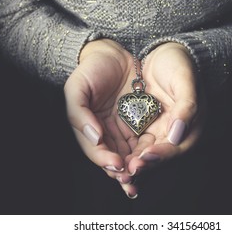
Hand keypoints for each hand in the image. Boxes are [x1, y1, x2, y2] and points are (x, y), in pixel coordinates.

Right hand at [64, 39, 138, 197]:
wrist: (111, 53)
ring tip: (143, 174)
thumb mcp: (76, 88)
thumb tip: (94, 137)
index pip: (96, 150)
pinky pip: (145, 138)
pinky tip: (155, 158)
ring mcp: (123, 127)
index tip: (117, 165)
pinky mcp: (140, 120)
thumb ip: (79, 113)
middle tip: (132, 179)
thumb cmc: (90, 70)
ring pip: (130, 152)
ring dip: (137, 165)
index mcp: (89, 127)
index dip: (105, 160)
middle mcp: (106, 132)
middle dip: (123, 171)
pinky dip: (149, 150)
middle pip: (114, 157)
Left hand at [125, 42, 204, 175]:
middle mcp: (170, 133)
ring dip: (127, 163)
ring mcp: (153, 130)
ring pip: (139, 152)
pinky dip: (119, 151)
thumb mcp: (185, 80)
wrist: (160, 51)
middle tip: (124, 171)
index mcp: (188, 125)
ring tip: (113, 168)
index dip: (159, 155)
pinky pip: (128, 142)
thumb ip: (186, 107)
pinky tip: (108, 157)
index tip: (143, 158)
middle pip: (155, 156)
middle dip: (139, 165)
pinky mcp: (138, 125)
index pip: (174, 148)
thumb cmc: (177, 63)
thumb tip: (177, 136)